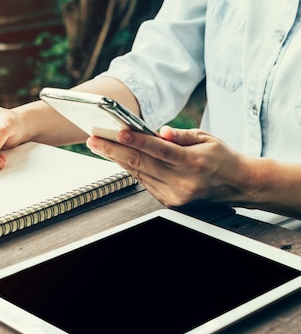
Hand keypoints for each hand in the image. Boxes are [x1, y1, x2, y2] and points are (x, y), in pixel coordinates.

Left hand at [86, 126, 247, 207]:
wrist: (240, 185)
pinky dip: (130, 169)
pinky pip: (145, 183)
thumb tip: (159, 131)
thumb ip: (181, 135)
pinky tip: (117, 158)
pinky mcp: (170, 203)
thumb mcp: (207, 138)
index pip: (159, 150)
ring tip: (99, 146)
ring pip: (139, 174)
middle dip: (113, 151)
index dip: (136, 141)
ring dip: (116, 159)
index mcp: (194, 162)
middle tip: (93, 139)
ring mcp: (175, 195)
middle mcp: (183, 182)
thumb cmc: (222, 158)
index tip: (116, 132)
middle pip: (142, 164)